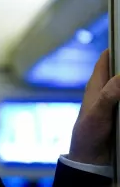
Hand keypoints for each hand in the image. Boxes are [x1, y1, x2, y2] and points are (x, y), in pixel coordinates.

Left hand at [69, 49, 119, 165]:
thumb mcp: (97, 114)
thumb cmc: (88, 134)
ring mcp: (113, 100)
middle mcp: (105, 89)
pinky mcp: (119, 111)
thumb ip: (108, 96)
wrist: (89, 156)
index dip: (116, 47)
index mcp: (96, 85)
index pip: (106, 59)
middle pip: (119, 69)